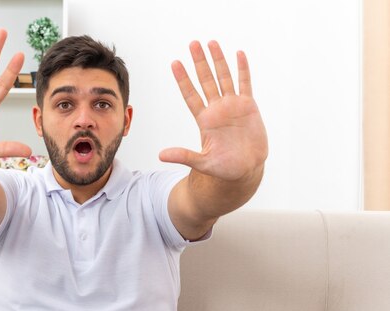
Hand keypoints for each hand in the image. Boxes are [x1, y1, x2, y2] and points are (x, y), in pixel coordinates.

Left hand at [159, 41, 267, 181]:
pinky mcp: (249, 106)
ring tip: (211, 43)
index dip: (183, 79)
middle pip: (206, 80)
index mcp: (204, 120)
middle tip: (192, 44)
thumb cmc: (224, 168)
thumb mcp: (202, 163)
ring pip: (224, 78)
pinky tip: (239, 54)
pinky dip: (242, 69)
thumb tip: (161, 155)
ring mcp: (233, 106)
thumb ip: (184, 156)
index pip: (191, 95)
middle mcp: (217, 109)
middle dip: (199, 62)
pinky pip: (245, 84)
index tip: (175, 63)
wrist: (246, 169)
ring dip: (218, 60)